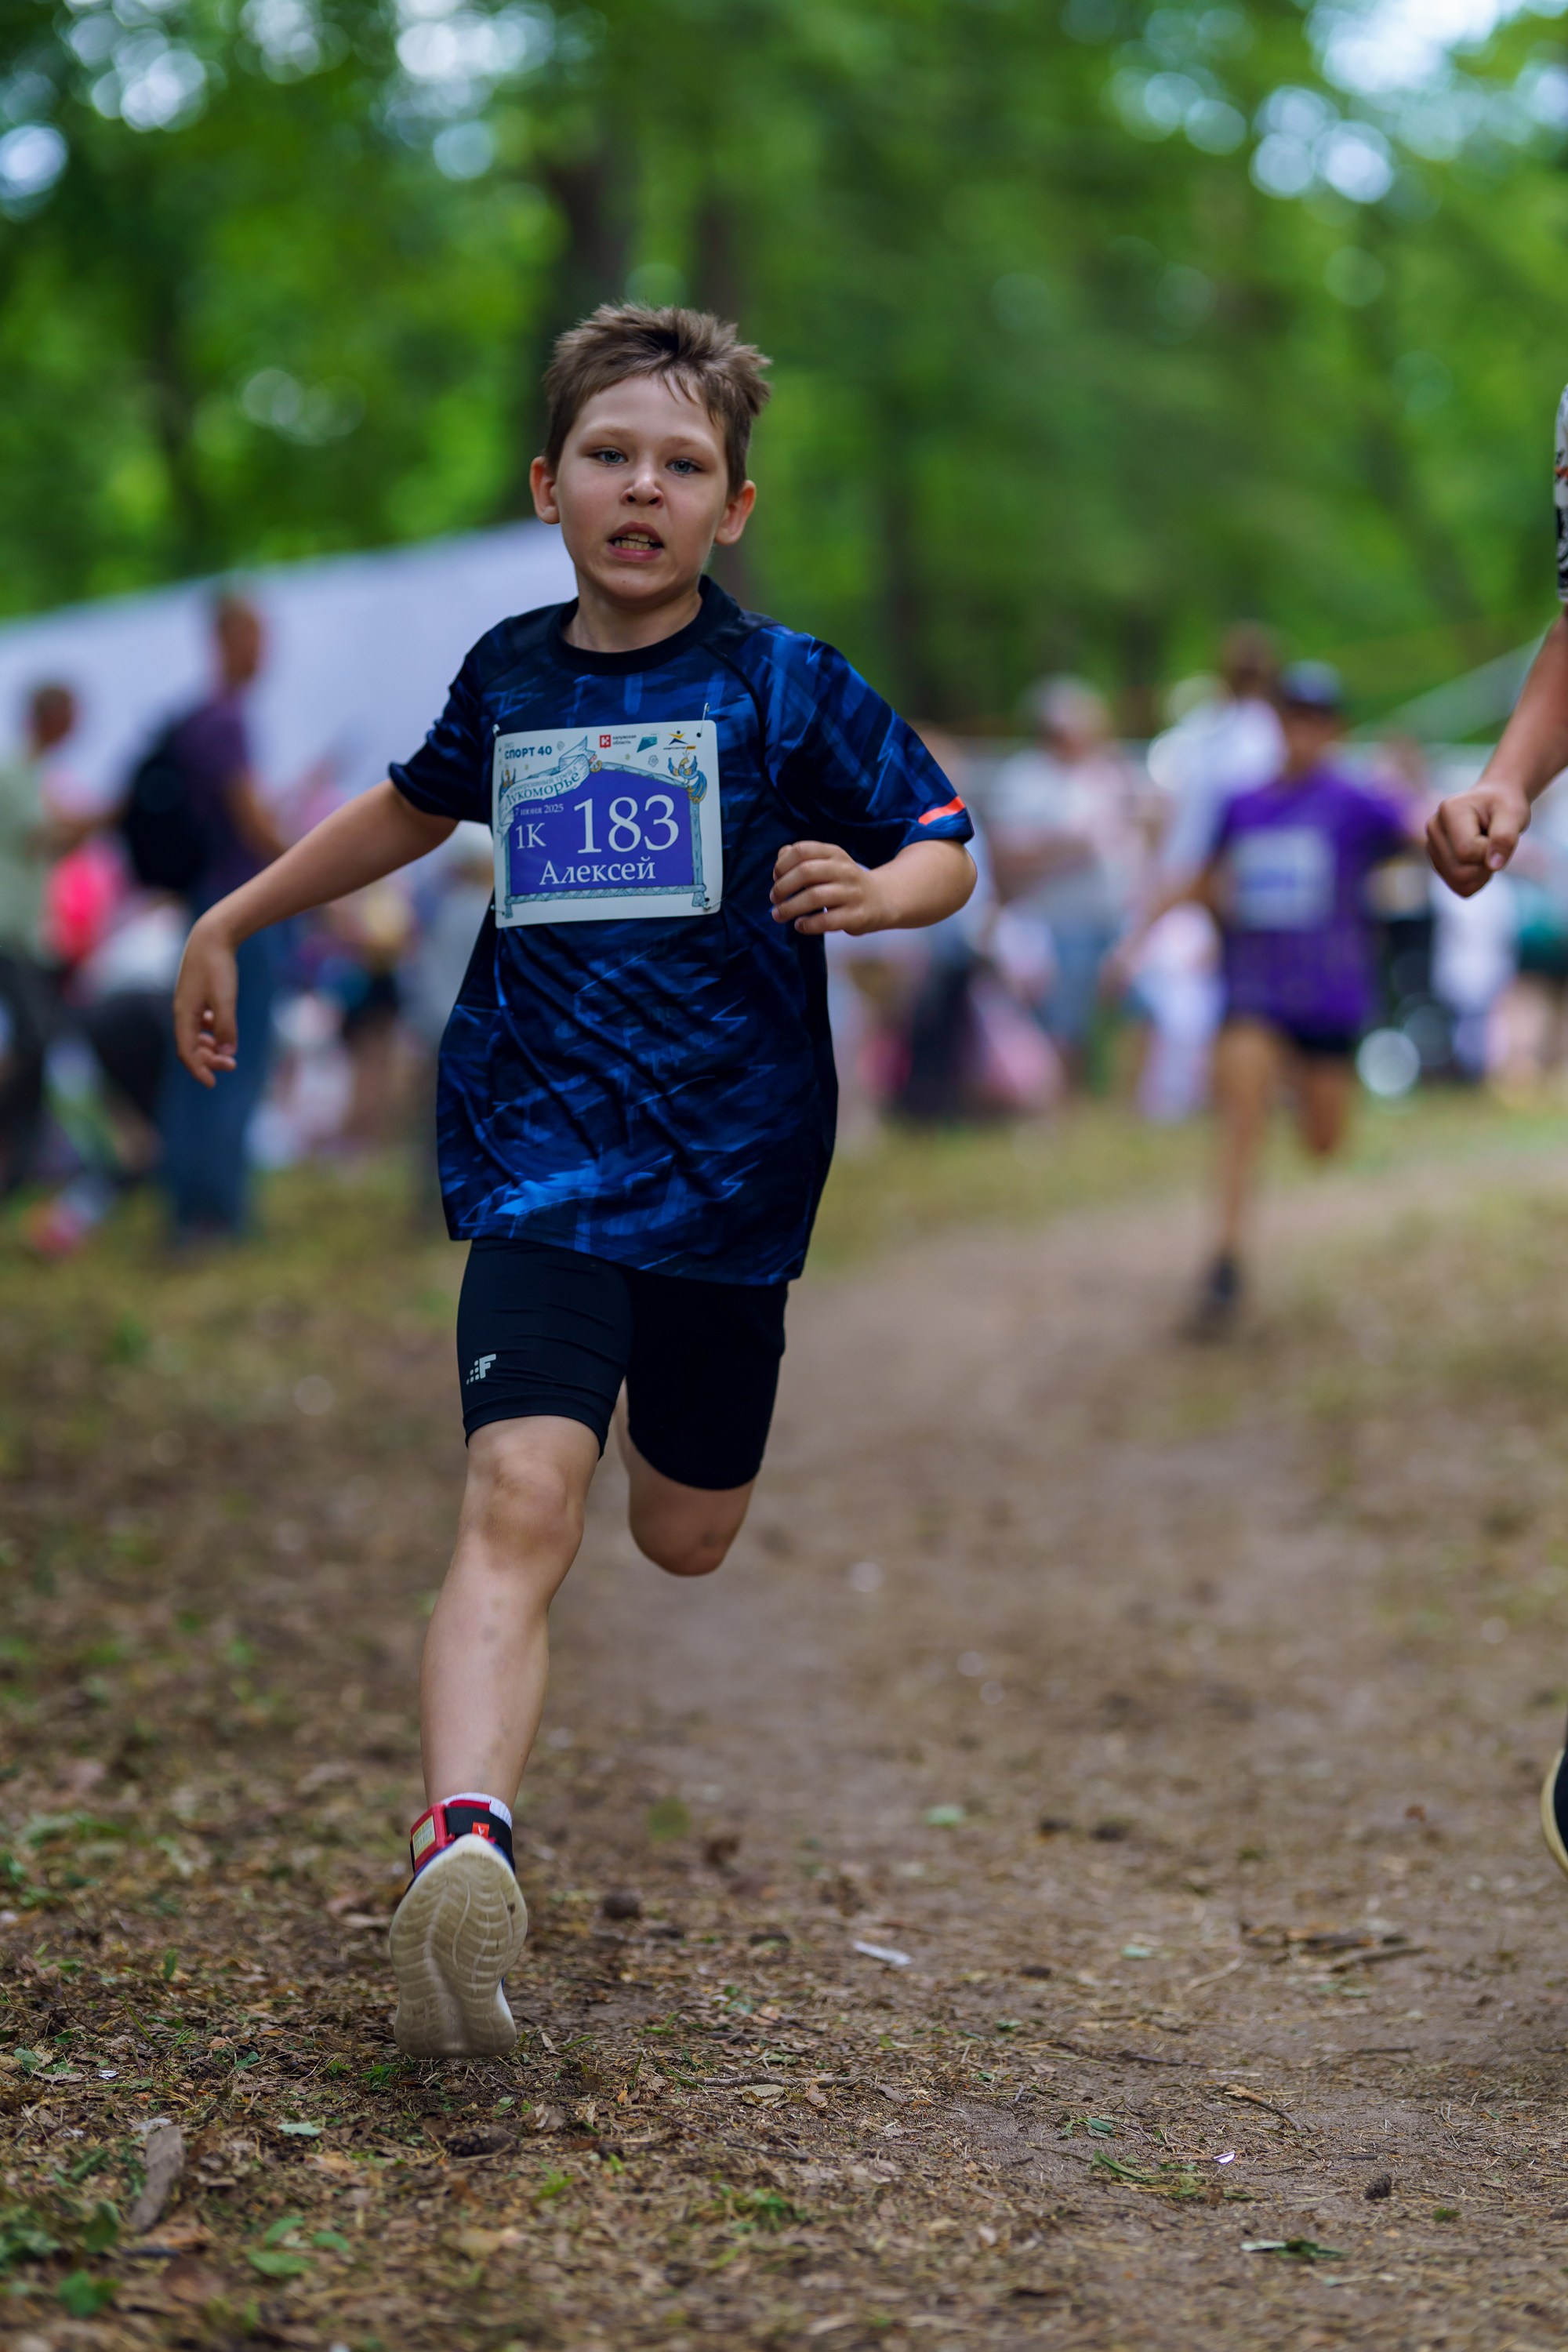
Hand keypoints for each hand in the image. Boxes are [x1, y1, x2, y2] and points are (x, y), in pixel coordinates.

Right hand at [172, 916, 239, 1088]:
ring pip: (195, 1034)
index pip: (186, 1052)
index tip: (212, 1083)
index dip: (198, 1070)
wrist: (212, 935)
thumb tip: (228, 1052)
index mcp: (184, 1014)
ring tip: (227, 1052)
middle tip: (231, 1065)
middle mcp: (183, 1010)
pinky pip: (200, 1021)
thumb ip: (226, 1027)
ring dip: (209, 1047)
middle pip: (191, 1046)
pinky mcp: (197, 994)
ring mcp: (189, 1002)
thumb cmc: (217, 966)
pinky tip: (221, 1030)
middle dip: (209, 1059)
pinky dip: (210, 1031)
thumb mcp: (225, 999)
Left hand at [770, 840, 887, 935]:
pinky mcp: (856, 916)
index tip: (776, 878)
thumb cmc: (844, 882)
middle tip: (775, 898)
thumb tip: (781, 858)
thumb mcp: (827, 863)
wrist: (881, 899)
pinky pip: (826, 921)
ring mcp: (852, 893)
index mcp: (834, 853)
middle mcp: (844, 870)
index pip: (802, 850)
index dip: (782, 865)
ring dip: (790, 908)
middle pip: (806, 871)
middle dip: (783, 887)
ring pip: (814, 897)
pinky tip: (800, 925)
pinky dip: (807, 925)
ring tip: (779, 915)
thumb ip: (803, 858)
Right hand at [1427, 779, 1530, 897]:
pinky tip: (1480, 860)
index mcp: (1449, 811)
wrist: (1495, 801)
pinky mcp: (1437, 862)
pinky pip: (1459, 886)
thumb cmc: (1505, 805)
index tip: (1501, 835)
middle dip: (1486, 866)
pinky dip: (1476, 880)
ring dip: (1482, 874)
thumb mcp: (1514, 814)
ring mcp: (1432, 847)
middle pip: (1459, 871)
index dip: (1491, 852)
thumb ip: (1505, 837)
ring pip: (1458, 882)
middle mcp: (1434, 829)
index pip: (1466, 851)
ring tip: (1488, 851)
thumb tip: (1493, 866)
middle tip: (1496, 846)